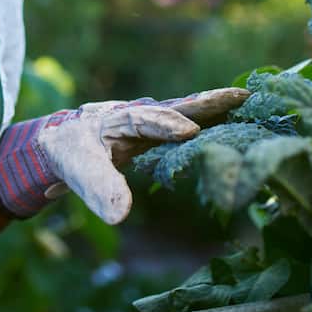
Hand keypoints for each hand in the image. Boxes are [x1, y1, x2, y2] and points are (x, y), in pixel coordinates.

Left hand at [0, 88, 249, 224]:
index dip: (164, 125)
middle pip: (175, 106)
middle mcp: (138, 113)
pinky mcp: (161, 128)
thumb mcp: (79, 171)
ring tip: (247, 102)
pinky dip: (212, 117)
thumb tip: (120, 215)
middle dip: (205, 102)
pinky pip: (189, 120)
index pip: (143, 120)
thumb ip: (99, 188)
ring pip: (186, 110)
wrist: (64, 139)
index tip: (189, 131)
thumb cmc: (70, 154)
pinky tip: (236, 120)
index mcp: (116, 120)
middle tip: (240, 96)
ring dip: (215, 106)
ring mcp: (152, 118)